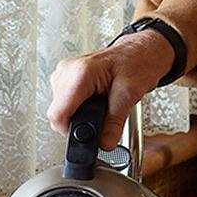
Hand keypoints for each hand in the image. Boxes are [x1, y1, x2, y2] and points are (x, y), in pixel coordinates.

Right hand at [47, 32, 174, 149]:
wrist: (138, 52)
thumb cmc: (136, 63)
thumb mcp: (130, 94)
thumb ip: (115, 122)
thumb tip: (105, 144)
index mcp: (80, 73)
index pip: (57, 115)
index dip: (71, 132)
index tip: (88, 136)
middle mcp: (66, 72)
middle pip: (58, 115)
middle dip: (79, 124)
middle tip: (102, 117)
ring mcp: (63, 75)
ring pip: (60, 112)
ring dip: (79, 117)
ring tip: (100, 106)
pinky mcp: (65, 79)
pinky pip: (64, 104)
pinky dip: (79, 109)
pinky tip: (94, 102)